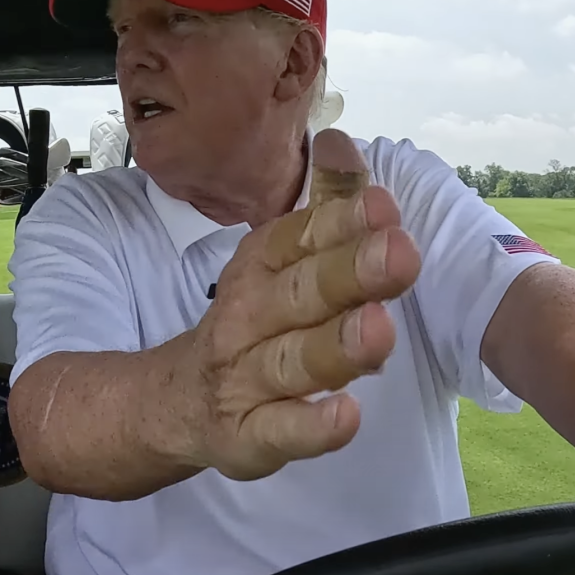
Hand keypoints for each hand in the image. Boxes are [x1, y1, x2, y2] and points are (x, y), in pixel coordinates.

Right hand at [186, 129, 421, 480]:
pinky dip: (310, 427)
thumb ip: (321, 206)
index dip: (340, 223)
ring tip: (380, 329)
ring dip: (336, 345)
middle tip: (399, 254)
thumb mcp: (277, 262)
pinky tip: (346, 416)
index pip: (299, 239)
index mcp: (259, 268)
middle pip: (299, 294)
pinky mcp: (246, 436)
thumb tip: (339, 138)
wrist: (174, 402)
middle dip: (349, 273)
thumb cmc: (249, 324)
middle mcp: (246, 318)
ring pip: (292, 360)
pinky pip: (279, 431)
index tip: (384, 206)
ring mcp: (244, 378)